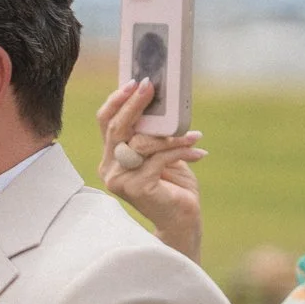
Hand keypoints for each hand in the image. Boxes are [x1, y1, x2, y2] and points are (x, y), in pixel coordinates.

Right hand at [95, 79, 203, 261]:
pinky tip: (199, 152)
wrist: (182, 220)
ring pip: (141, 143)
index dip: (118, 101)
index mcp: (111, 158)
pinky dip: (181, 151)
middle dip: (134, 105)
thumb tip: (160, 103)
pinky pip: (158, 159)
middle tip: (151, 86)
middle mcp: (109, 168)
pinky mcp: (135, 188)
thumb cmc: (174, 186)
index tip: (136, 82)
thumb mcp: (161, 154)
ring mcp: (119, 179)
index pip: (105, 123)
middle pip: (117, 128)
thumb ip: (153, 136)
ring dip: (171, 136)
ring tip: (193, 135)